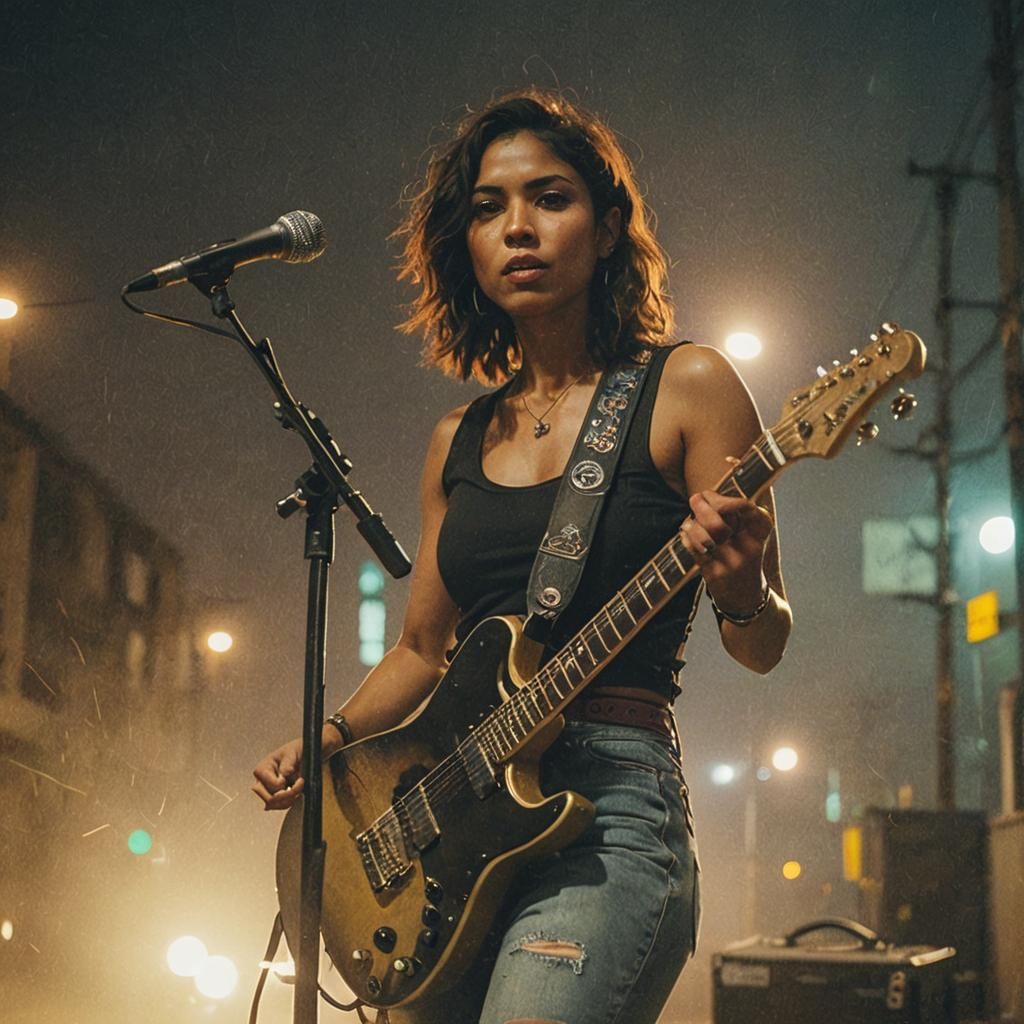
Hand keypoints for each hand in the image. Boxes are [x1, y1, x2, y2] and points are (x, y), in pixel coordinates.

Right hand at [252, 738, 304, 809]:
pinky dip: (289, 802)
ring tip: (299, 789)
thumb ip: (287, 763)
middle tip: (298, 788)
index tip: (293, 777)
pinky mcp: (275, 796)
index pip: (268, 785)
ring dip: (289, 800)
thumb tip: (283, 774)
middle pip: (268, 799)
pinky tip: (296, 793)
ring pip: (274, 805)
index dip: (281, 785)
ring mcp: (268, 790)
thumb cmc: (297, 750)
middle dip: (286, 796)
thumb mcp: (293, 753)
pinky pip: (279, 806)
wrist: (307, 754)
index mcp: (263, 768)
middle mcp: (262, 781)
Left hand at [679, 490, 772, 612]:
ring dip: (692, 524)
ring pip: (704, 536)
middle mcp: (749, 547)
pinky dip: (687, 538)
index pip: (745, 507)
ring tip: (689, 522)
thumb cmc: (744, 556)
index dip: (723, 498)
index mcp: (760, 531)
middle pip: (719, 522)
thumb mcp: (751, 534)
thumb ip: (736, 514)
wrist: (747, 597)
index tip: (708, 494)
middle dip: (701, 507)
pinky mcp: (716, 574)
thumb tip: (705, 495)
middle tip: (694, 499)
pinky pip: (695, 551)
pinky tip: (685, 533)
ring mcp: (732, 562)